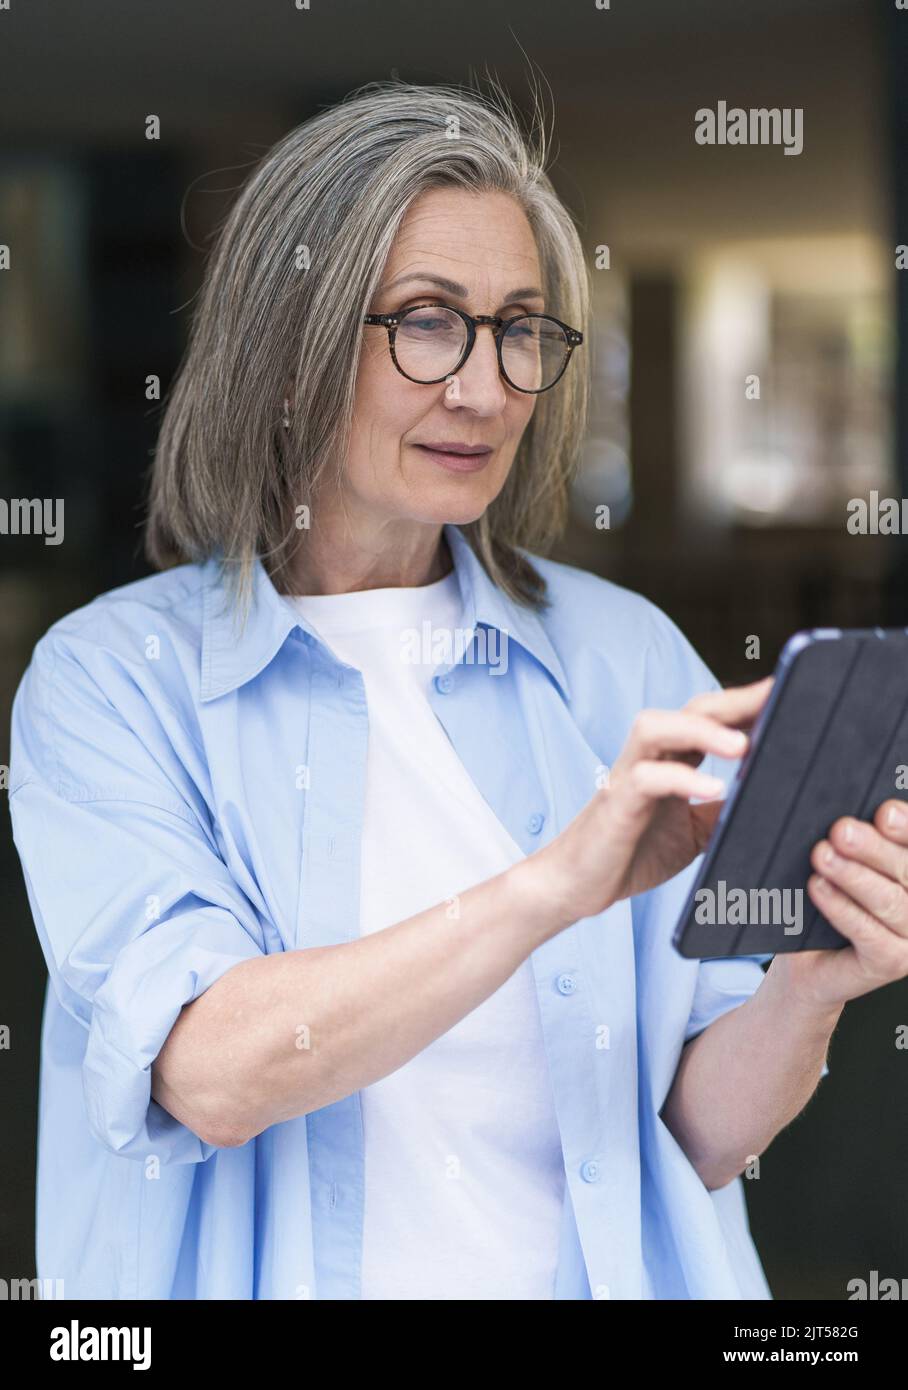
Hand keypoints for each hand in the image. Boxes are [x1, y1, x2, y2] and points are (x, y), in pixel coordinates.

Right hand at [539, 676, 773, 924]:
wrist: (578, 884)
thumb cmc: (633, 852)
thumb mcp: (696, 832)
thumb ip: (726, 811)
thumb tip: (776, 801)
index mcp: (671, 759)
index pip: (712, 717)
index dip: (748, 703)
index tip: (789, 693)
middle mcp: (649, 756)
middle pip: (691, 709)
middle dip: (735, 702)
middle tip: (778, 700)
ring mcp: (628, 775)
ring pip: (656, 727)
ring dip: (701, 731)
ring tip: (742, 746)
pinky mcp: (615, 802)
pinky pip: (645, 778)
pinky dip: (680, 779)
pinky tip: (713, 790)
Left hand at [775, 800, 907, 1012]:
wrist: (806, 962)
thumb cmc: (826, 906)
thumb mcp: (843, 865)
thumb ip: (853, 843)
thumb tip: (843, 819)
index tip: (885, 812)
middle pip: (907, 869)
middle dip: (873, 847)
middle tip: (841, 830)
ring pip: (888, 900)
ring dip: (853, 875)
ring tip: (822, 856)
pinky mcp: (892, 962)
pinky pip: (868, 931)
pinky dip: (841, 907)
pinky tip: (818, 887)